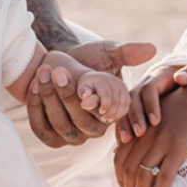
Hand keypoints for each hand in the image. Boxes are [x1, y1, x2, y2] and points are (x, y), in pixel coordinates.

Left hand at [25, 39, 155, 147]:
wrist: (58, 64)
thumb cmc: (87, 57)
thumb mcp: (107, 52)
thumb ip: (127, 53)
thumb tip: (151, 49)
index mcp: (114, 110)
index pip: (108, 113)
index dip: (97, 102)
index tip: (84, 89)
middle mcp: (96, 127)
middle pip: (82, 122)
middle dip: (67, 96)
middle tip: (58, 72)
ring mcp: (74, 135)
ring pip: (61, 124)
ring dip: (49, 98)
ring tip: (44, 73)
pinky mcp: (51, 136)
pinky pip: (42, 128)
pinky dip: (36, 106)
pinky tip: (35, 85)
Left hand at [77, 70, 130, 124]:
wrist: (95, 79)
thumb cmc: (86, 87)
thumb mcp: (81, 88)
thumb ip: (83, 92)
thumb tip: (87, 95)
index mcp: (102, 80)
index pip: (106, 94)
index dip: (105, 105)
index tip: (100, 113)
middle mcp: (114, 81)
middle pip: (116, 100)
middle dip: (110, 112)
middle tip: (103, 119)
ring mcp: (122, 86)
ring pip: (124, 103)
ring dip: (117, 113)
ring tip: (108, 119)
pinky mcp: (126, 91)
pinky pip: (127, 104)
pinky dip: (122, 112)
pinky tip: (114, 117)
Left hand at [114, 75, 186, 186]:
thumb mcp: (164, 115)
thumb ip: (147, 131)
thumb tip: (133, 149)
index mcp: (140, 128)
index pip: (119, 159)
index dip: (120, 179)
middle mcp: (146, 134)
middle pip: (128, 170)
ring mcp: (161, 140)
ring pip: (142, 176)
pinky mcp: (178, 146)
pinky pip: (163, 176)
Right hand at [120, 62, 186, 141]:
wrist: (183, 77)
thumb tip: (180, 78)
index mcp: (159, 76)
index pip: (150, 88)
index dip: (150, 104)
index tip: (156, 122)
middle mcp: (144, 84)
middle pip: (133, 98)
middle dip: (135, 116)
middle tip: (140, 133)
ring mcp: (137, 95)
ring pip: (125, 107)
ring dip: (124, 123)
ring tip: (127, 140)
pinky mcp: (134, 105)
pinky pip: (123, 115)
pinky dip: (121, 128)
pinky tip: (122, 143)